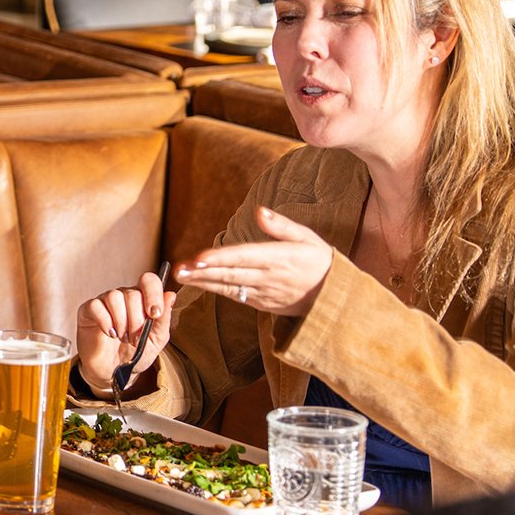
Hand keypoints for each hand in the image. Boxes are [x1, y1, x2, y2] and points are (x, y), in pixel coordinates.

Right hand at [75, 270, 174, 396]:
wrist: (114, 372)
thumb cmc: (135, 354)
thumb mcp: (156, 340)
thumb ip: (164, 319)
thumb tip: (170, 295)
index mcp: (142, 300)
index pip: (148, 281)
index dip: (153, 294)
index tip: (154, 314)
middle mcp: (123, 297)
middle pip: (132, 294)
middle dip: (136, 320)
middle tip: (135, 338)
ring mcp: (105, 302)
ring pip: (114, 297)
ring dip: (121, 321)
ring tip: (122, 337)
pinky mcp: (88, 310)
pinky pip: (96, 306)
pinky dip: (105, 321)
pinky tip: (110, 333)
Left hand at [174, 205, 332, 318]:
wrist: (335, 296)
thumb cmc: (319, 260)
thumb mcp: (307, 237)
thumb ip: (281, 225)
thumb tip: (260, 210)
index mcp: (280, 258)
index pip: (244, 256)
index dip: (221, 257)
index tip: (200, 256)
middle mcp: (270, 277)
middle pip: (231, 274)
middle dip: (203, 271)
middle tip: (179, 269)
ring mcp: (265, 293)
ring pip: (230, 287)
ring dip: (204, 282)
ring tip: (182, 276)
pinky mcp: (263, 304)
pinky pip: (237, 296)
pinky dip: (217, 290)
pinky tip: (200, 284)